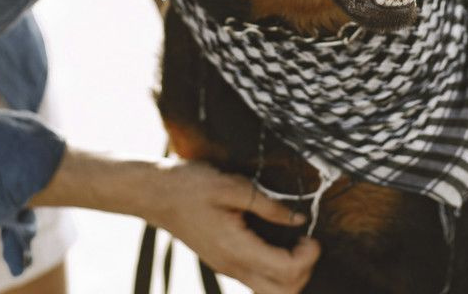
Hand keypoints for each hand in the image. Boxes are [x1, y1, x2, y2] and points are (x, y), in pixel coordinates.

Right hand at [150, 159, 320, 293]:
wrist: (155, 194)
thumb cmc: (190, 185)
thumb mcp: (231, 184)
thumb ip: (267, 204)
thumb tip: (299, 218)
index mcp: (236, 248)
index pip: (286, 272)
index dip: (308, 257)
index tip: (311, 234)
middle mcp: (233, 266)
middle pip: (283, 293)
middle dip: (304, 272)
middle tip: (305, 242)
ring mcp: (227, 268)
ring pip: (270, 292)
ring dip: (290, 273)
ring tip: (292, 242)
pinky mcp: (224, 262)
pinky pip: (257, 280)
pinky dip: (275, 269)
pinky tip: (274, 241)